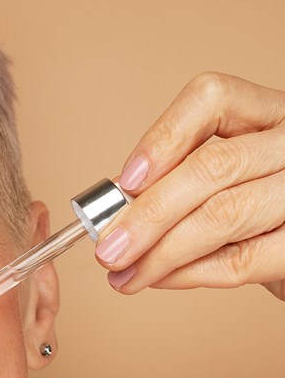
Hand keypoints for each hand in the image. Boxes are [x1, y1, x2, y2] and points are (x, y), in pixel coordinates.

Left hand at [94, 72, 284, 300]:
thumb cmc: (263, 214)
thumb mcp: (229, 180)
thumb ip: (183, 179)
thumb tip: (119, 203)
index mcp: (269, 114)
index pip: (213, 98)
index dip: (163, 137)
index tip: (126, 180)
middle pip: (213, 165)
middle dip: (149, 212)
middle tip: (108, 247)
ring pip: (223, 214)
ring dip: (161, 251)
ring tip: (125, 273)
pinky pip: (240, 260)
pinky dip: (190, 273)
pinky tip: (160, 278)